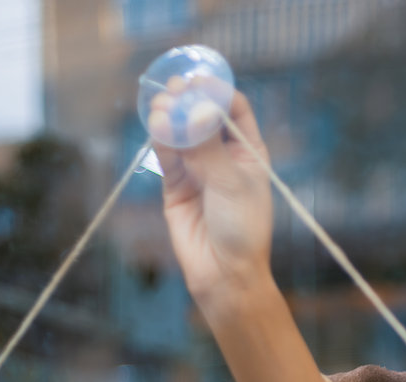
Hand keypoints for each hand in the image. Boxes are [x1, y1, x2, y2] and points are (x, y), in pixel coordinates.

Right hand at [157, 90, 274, 314]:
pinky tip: (157, 126)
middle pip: (203, 115)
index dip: (217, 92)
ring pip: (181, 132)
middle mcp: (223, 156)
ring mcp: (198, 168)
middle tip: (175, 89)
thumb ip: (209, 147)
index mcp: (249, 152)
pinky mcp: (175, 184)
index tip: (200, 83)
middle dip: (189, 100)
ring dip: (170, 116)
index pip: (234, 109)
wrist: (224, 274)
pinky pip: (166, 154)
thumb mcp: (231, 184)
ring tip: (161, 106)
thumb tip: (194, 110)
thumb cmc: (241, 229)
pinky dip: (161, 138)